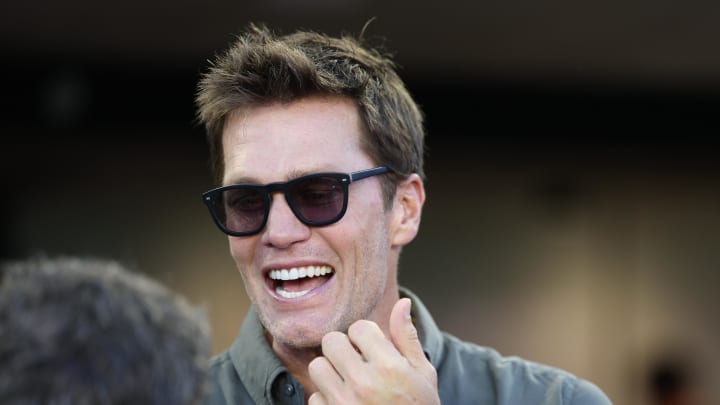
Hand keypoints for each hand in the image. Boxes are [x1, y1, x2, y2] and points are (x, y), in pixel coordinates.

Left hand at [307, 298, 439, 403]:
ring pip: (317, 367)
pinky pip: (314, 398)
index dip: (366, 335)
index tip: (373, 347)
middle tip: (357, 361)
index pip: (359, 327)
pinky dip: (325, 399)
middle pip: (332, 341)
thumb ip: (407, 338)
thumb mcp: (423, 375)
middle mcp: (363, 383)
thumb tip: (402, 302)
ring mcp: (344, 404)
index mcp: (389, 367)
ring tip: (348, 380)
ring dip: (330, 371)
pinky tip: (344, 403)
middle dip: (344, 348)